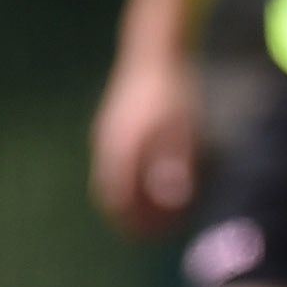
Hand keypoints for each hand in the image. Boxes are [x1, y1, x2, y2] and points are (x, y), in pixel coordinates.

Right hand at [91, 47, 199, 235]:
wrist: (154, 49)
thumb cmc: (172, 89)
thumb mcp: (180, 126)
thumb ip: (175, 162)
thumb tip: (173, 198)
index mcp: (120, 150)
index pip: (119, 202)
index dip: (137, 223)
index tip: (161, 236)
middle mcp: (107, 145)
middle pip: (112, 196)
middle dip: (134, 216)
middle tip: (162, 230)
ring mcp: (106, 135)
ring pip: (113, 180)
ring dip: (133, 200)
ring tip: (163, 211)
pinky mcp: (112, 128)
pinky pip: (117, 165)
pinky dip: (133, 181)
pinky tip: (157, 182)